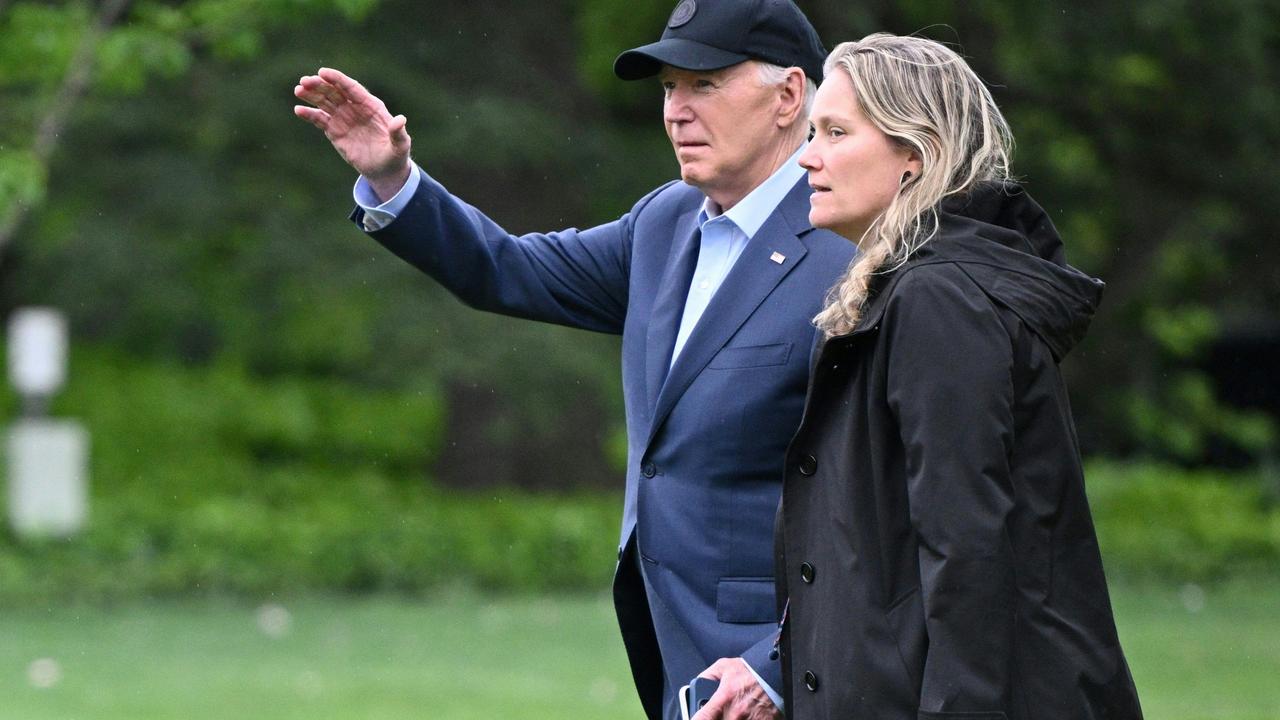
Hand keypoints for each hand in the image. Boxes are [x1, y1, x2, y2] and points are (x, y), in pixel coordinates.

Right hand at [293, 67, 411, 200]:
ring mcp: (343, 118)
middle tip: (304, 81)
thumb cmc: (395, 155)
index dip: (337, 79)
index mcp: (371, 106)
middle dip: (320, 85)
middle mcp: (355, 108)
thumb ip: (398, 133)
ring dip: (311, 95)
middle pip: (335, 92)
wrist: (384, 170)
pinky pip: (320, 119)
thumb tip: (400, 119)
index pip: (352, 88)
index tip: (322, 72)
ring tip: (298, 90)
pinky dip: (309, 114)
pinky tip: (299, 110)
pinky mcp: (334, 131)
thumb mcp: (400, 146)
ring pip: (325, 102)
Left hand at [690, 658, 780, 719]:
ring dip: (730, 719)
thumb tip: (697, 686)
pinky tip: (748, 715)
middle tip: (720, 712)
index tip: (697, 718)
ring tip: (737, 712)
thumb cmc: (751, 670)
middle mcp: (734, 715)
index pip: (701, 719)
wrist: (776, 674)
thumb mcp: (724, 666)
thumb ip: (706, 677)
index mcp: (723, 700)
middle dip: (717, 717)